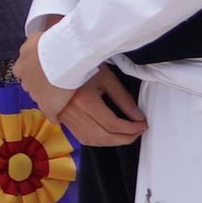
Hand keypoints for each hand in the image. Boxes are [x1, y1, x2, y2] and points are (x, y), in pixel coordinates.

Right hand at [14, 31, 145, 151]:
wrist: (59, 59)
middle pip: (103, 136)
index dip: (131, 128)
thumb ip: (123, 99)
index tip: (142, 125)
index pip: (112, 124)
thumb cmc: (83, 65)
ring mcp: (65, 117)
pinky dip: (96, 140)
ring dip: (110, 142)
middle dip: (124, 138)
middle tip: (137, 133)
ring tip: (124, 136)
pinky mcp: (62, 119)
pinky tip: (107, 135)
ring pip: (91, 140)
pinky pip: (80, 137)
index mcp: (84, 100)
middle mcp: (73, 111)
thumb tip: (138, 117)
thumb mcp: (107, 78)